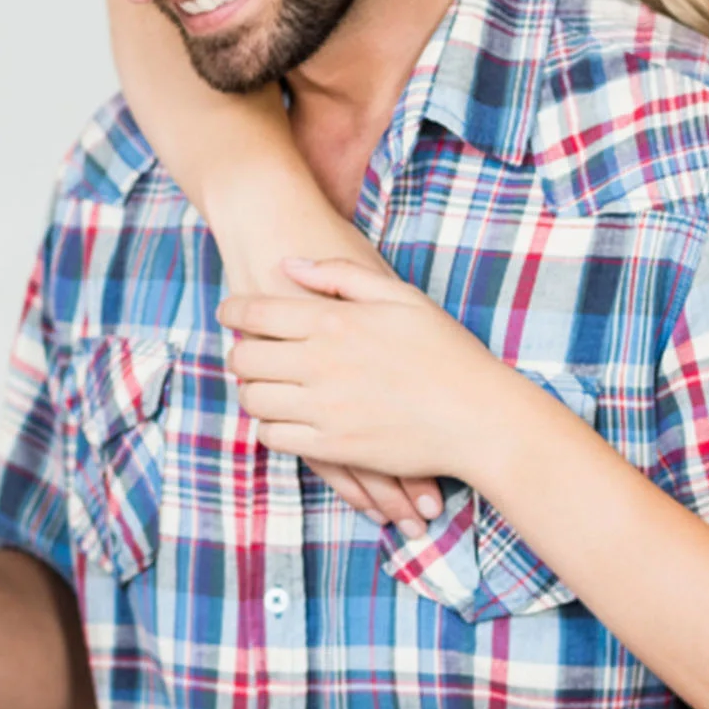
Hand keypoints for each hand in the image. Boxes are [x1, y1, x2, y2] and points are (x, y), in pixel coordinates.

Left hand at [218, 258, 511, 489]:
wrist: (479, 416)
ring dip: (252, 389)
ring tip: (265, 384)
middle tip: (247, 350)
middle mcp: (321, 364)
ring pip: (254, 399)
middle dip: (239, 351)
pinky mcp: (333, 447)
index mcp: (336, 321)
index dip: (234, 310)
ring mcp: (324, 408)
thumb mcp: (400, 296)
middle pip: (246, 357)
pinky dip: (270, 424)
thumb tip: (289, 262)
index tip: (229, 311)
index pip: (257, 313)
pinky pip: (275, 436)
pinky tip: (285, 415)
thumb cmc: (445, 351)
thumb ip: (340, 276)